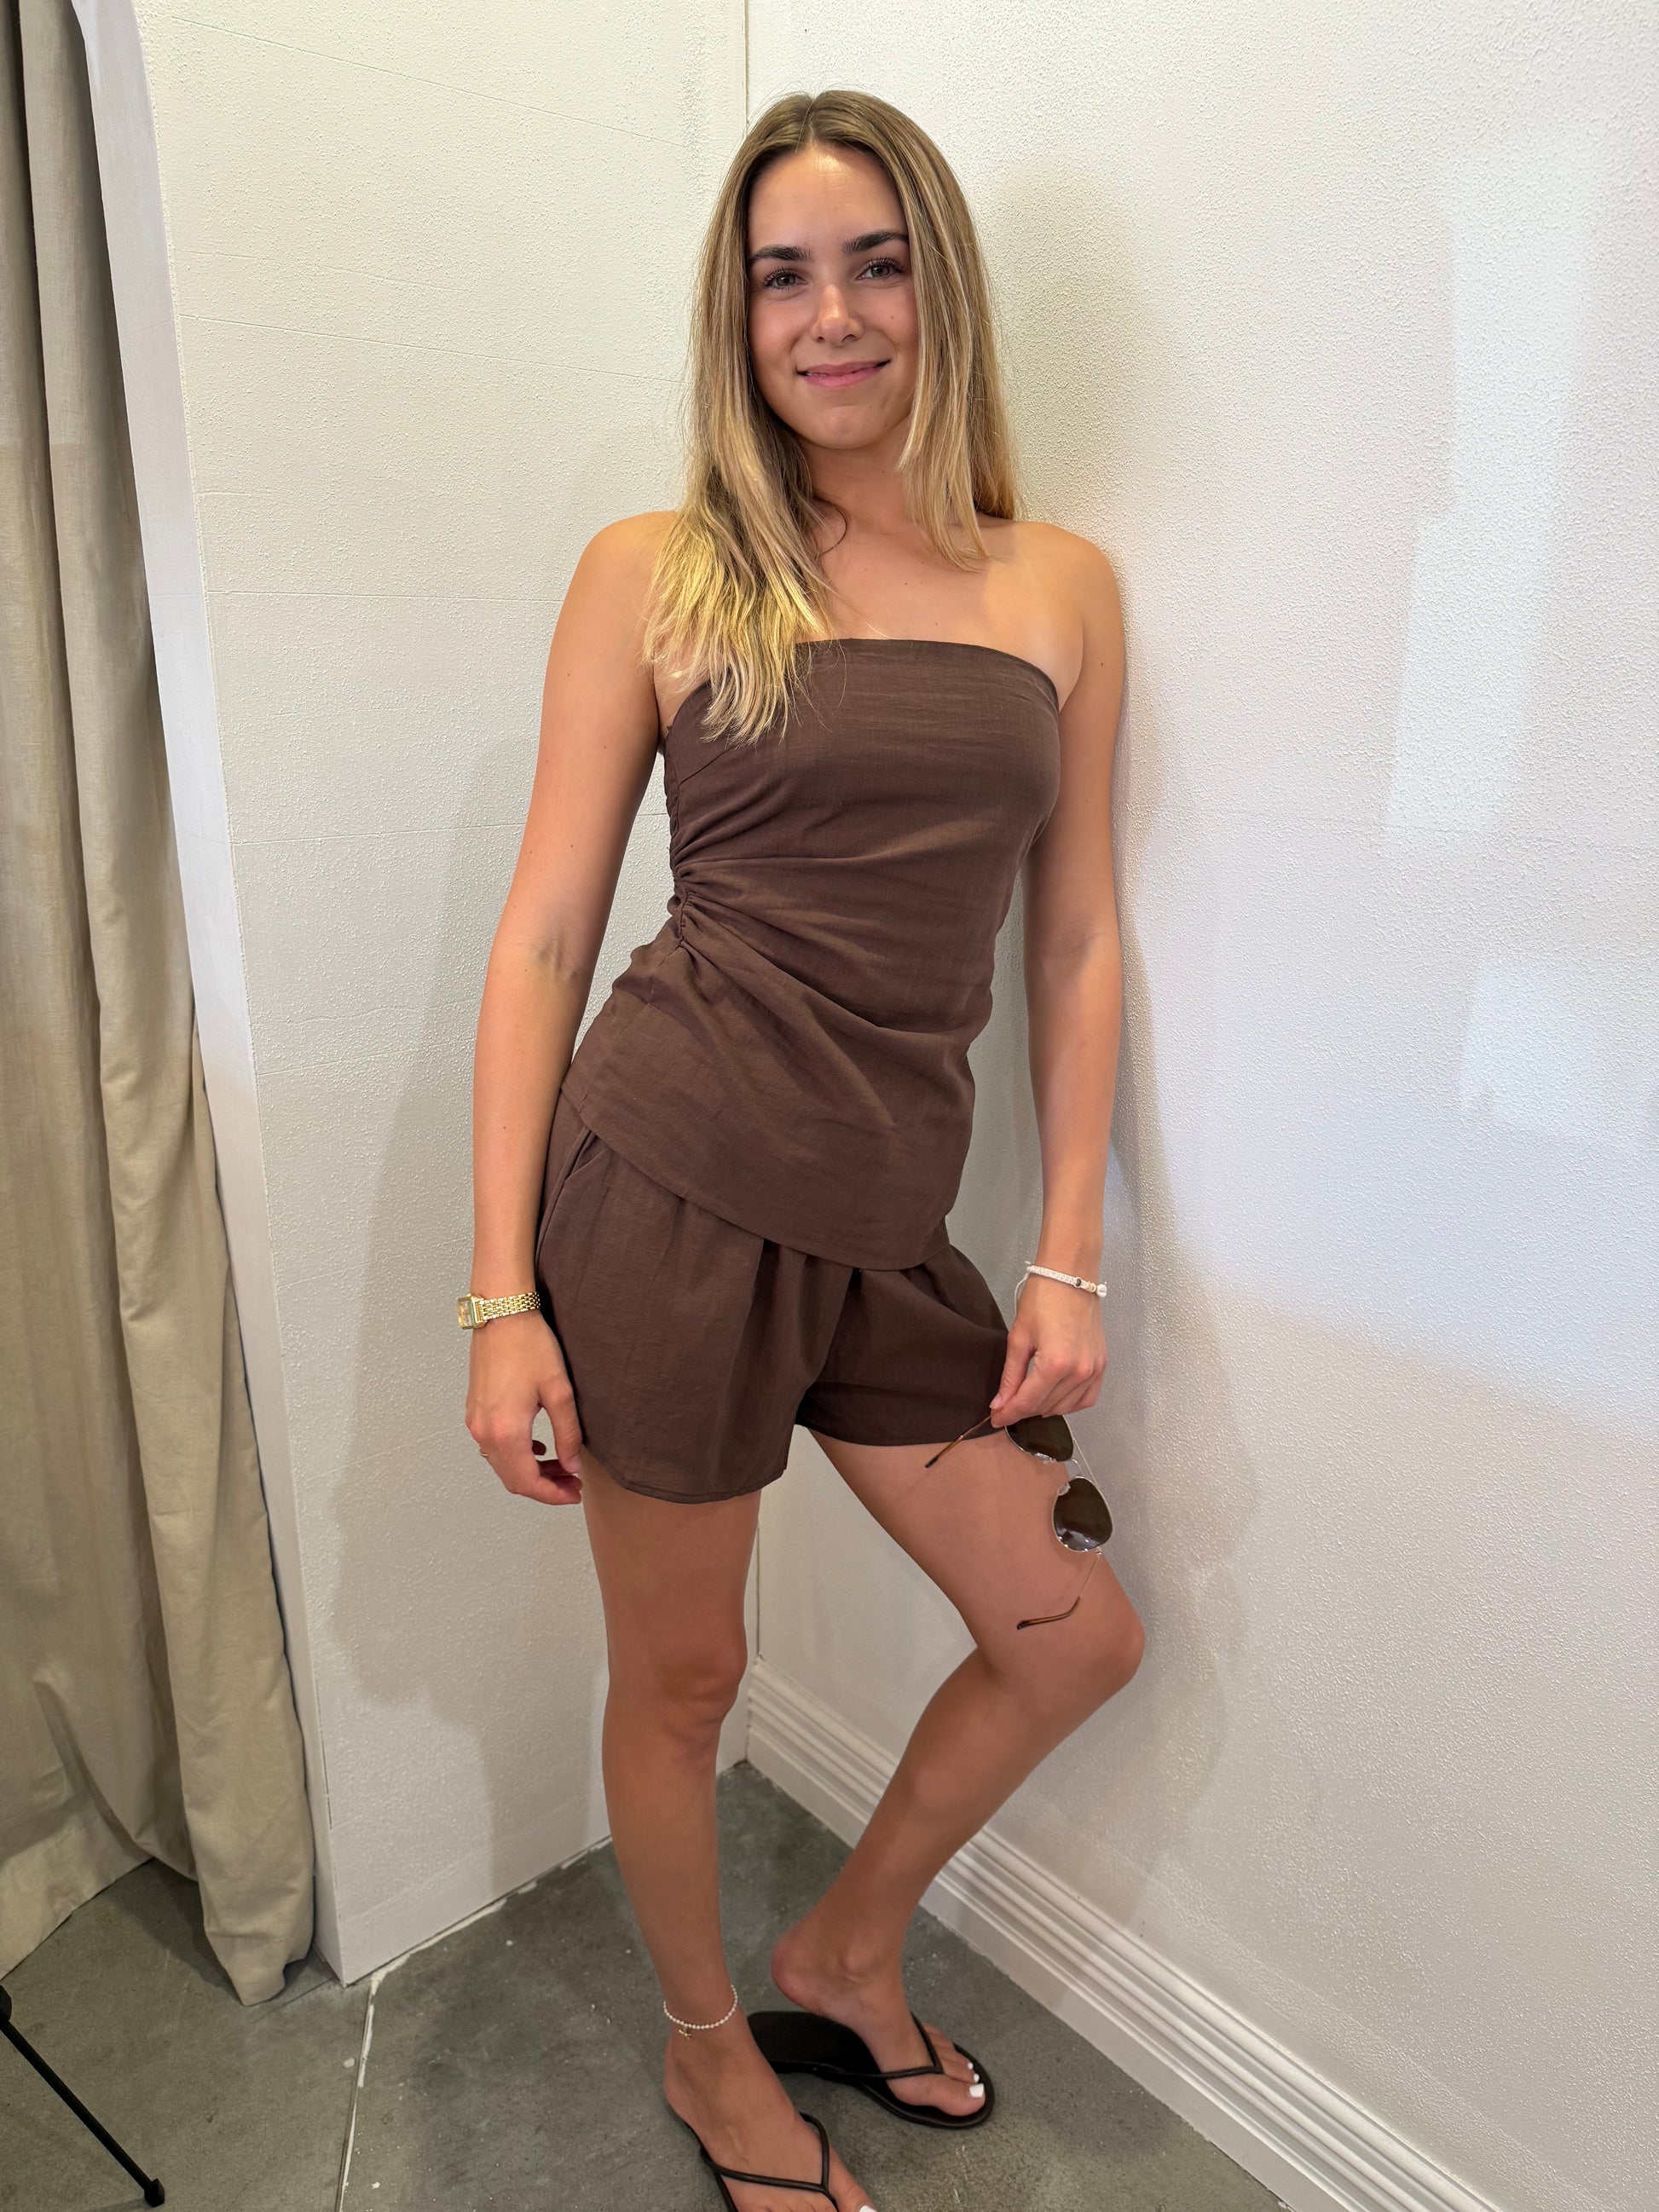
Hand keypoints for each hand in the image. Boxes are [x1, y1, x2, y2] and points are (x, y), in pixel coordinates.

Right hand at [464, 1310, 584, 1504]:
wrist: (501, 1314)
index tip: (575, 1493)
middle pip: (513, 1479)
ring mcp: (476, 1423)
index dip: (553, 1495)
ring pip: (503, 1465)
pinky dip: (516, 1456)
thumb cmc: (530, 1346)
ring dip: (531, 1472)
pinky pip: (493, 1448)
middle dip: (544, 1486)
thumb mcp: (560, 1391)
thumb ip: (567, 1433)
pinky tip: (538, 1448)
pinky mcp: (474, 1412)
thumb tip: (571, 1465)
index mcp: (506, 1432)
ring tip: (561, 1465)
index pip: (528, 1482)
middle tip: (573, 1483)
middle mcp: (485, 1432)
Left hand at [987, 1275, 1106, 1428]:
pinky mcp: (1102, 1365)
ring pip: (1066, 1407)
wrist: (1071, 1276)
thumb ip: (1010, 1376)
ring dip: (1045, 1408)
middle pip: (1046, 1407)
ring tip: (1027, 1399)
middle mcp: (1079, 1372)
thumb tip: (999, 1405)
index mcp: (1055, 1364)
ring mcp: (1094, 1370)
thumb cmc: (1041, 1299)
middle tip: (1006, 1406)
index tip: (995, 1418)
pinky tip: (1054, 1396)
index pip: (1028, 1402)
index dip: (1008, 1414)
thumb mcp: (1018, 1338)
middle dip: (1023, 1410)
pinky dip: (1069, 1403)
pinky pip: (1086, 1398)